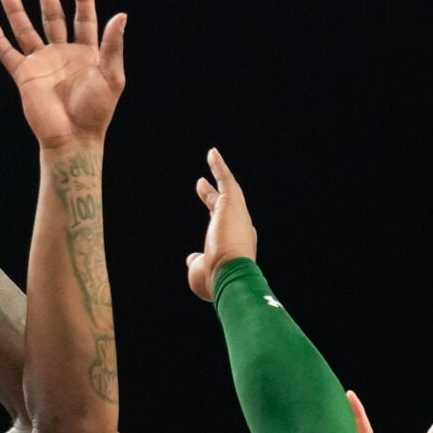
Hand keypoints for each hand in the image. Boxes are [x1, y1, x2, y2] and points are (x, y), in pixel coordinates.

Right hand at [0, 0, 126, 147]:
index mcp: (86, 52)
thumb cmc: (96, 111)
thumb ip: (113, 45)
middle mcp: (62, 54)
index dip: (82, 0)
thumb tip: (121, 15)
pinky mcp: (25, 76)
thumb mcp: (111, 76)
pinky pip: (8, 54)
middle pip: (53, 18)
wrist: (72, 138)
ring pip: (26, 31)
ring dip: (17, 12)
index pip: (84, 19)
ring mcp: (42, 64)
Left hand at [184, 147, 257, 299]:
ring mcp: (238, 214)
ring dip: (219, 174)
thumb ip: (196, 264)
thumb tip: (192, 258)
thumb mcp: (200, 273)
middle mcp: (240, 229)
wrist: (230, 273)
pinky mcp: (233, 203)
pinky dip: (219, 166)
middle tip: (202, 187)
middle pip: (224, 208)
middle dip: (214, 197)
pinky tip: (211, 153)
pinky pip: (226, 180)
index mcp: (234, 247)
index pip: (224, 233)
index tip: (210, 224)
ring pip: (228, 189)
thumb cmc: (216, 278)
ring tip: (211, 158)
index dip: (215, 227)